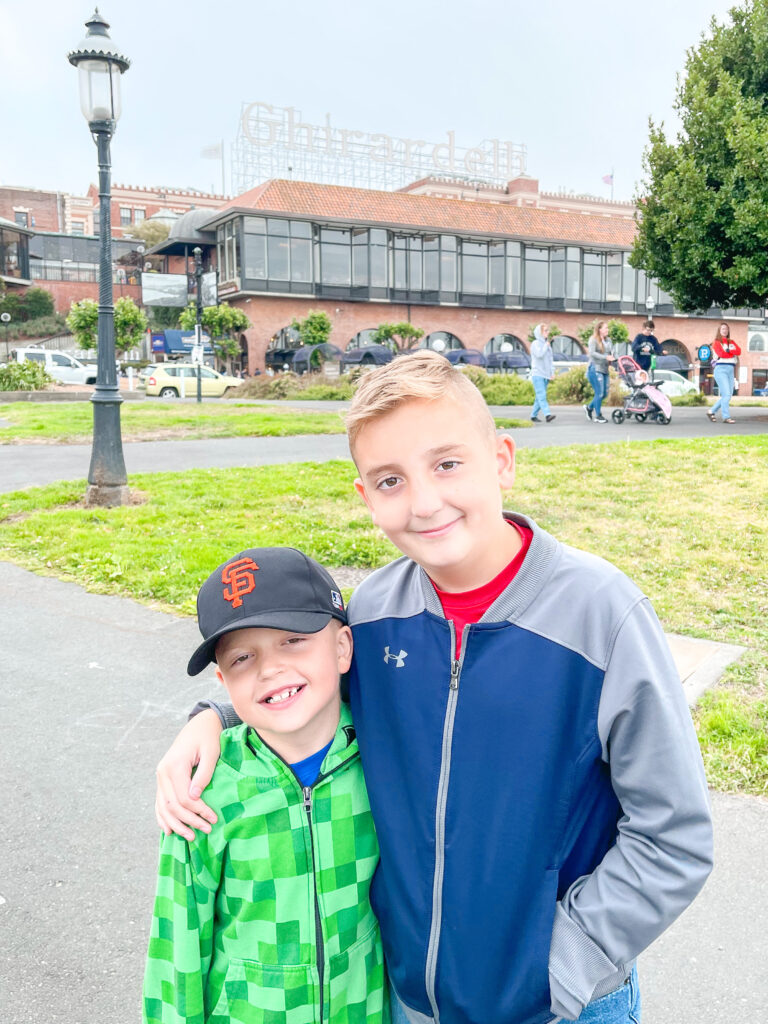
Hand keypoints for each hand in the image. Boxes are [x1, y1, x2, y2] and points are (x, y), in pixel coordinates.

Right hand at [155, 709, 222, 839]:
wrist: (199, 725)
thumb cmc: (208, 738)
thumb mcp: (211, 753)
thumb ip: (203, 774)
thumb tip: (195, 798)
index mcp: (174, 765)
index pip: (184, 797)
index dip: (198, 811)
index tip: (213, 819)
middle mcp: (163, 772)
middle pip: (173, 805)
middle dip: (189, 821)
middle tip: (206, 830)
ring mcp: (160, 776)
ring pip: (164, 807)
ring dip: (176, 824)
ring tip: (190, 836)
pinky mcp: (162, 778)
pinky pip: (159, 802)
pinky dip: (163, 817)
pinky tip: (169, 830)